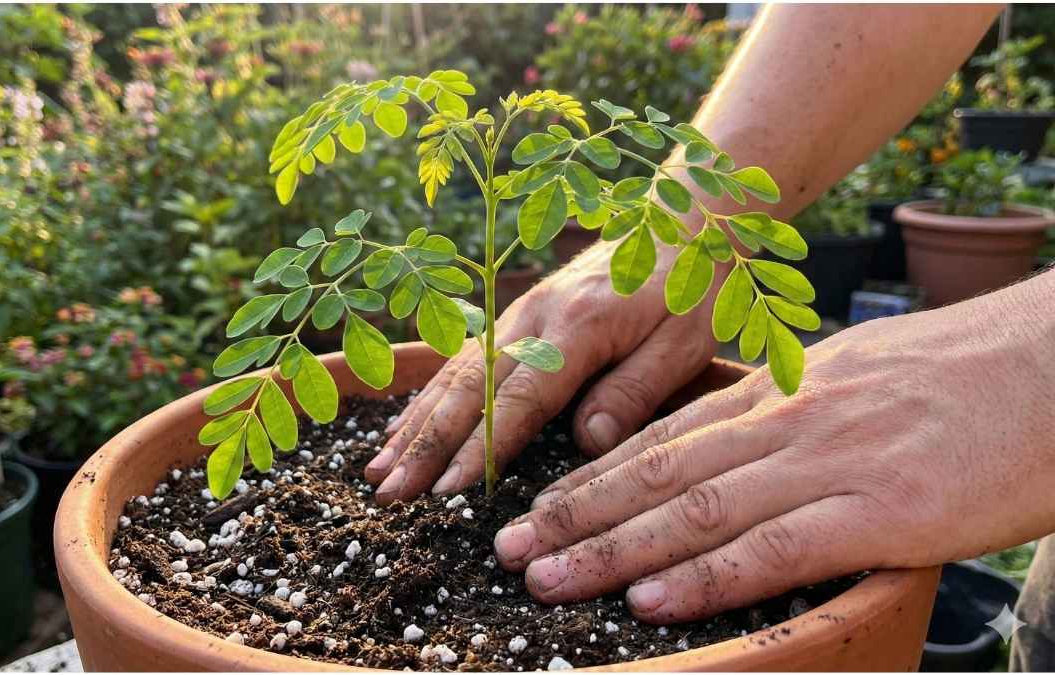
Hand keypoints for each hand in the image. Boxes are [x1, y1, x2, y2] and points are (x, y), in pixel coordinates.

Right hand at [365, 241, 720, 503]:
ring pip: (454, 375)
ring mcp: (517, 314)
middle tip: (391, 492)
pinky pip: (461, 362)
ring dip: (414, 424)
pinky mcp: (514, 318)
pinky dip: (428, 398)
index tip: (445, 489)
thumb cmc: (690, 288)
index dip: (480, 447)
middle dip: (426, 443)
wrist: (676, 225)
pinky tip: (402, 428)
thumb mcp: (686, 341)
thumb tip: (586, 442)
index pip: (519, 398)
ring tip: (379, 470)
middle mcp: (533, 317)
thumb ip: (636, 390)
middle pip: (469, 388)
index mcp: (577, 326)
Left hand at [493, 280, 1054, 623]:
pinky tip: (652, 597)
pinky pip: (775, 547)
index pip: (664, 439)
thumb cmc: (964, 378)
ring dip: (613, 550)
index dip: (593, 479)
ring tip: (546, 578)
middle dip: (576, 516)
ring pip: (695, 511)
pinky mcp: (881, 512)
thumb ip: (793, 412)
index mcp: (783, 393)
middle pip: (658, 474)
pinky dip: (708, 576)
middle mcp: (787, 424)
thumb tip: (736, 447)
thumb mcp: (857, 377)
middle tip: (509, 549)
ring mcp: (829, 464)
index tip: (539, 508)